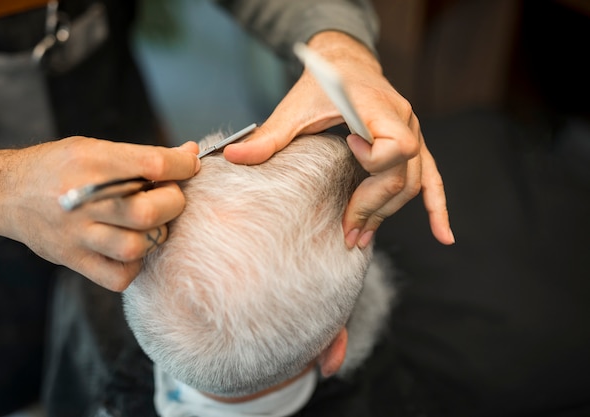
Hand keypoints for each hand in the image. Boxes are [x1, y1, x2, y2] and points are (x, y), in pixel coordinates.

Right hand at [0, 137, 199, 290]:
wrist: (7, 192)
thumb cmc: (59, 167)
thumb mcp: (96, 148)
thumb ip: (143, 155)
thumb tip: (190, 152)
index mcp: (91, 161)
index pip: (153, 165)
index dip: (183, 165)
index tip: (190, 165)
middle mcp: (83, 200)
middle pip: (148, 212)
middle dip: (173, 203)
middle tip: (170, 196)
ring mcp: (77, 234)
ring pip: (136, 247)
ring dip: (155, 234)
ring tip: (150, 223)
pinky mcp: (74, 259)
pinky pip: (119, 276)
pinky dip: (134, 265)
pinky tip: (132, 248)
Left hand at [224, 31, 453, 247]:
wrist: (346, 64)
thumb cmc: (323, 84)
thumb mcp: (295, 107)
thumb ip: (269, 135)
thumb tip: (233, 157)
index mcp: (378, 106)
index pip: (397, 144)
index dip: (376, 159)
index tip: (349, 151)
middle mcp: (404, 120)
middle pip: (402, 175)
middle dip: (374, 206)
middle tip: (348, 233)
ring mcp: (414, 134)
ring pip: (413, 183)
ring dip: (388, 213)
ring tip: (362, 238)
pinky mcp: (414, 147)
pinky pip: (432, 180)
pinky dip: (437, 208)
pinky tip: (442, 235)